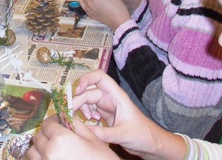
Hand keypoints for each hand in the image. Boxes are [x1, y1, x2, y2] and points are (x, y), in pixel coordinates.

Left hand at [27, 116, 118, 159]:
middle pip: (38, 137)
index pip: (47, 124)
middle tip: (57, 137)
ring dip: (39, 150)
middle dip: (46, 135)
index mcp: (60, 139)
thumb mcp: (92, 139)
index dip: (53, 122)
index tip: (57, 123)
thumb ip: (76, 125)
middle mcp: (49, 153)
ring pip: (32, 153)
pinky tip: (53, 159)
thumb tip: (66, 118)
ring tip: (53, 151)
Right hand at [70, 70, 185, 157]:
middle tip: (71, 113)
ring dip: (82, 109)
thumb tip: (84, 131)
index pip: (99, 77)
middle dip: (79, 100)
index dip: (86, 79)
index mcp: (117, 95)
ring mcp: (107, 106)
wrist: (150, 144)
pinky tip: (90, 123)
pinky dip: (86, 115)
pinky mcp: (105, 115)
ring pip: (87, 101)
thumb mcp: (123, 134)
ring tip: (84, 120)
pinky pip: (90, 110)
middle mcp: (110, 98)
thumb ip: (104, 133)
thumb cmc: (142, 134)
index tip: (77, 91)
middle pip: (89, 91)